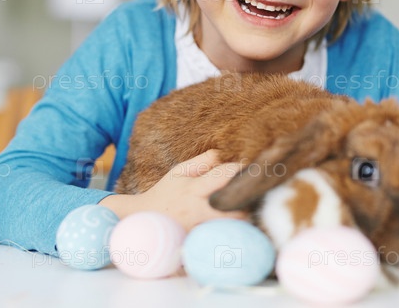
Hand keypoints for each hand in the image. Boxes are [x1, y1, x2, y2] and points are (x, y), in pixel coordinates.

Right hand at [100, 150, 248, 230]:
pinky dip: (233, 235)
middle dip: (249, 200)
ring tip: (249, 209)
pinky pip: (222, 242)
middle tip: (256, 193)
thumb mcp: (179, 172)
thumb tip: (223, 154)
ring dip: (245, 219)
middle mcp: (197, 211)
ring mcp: (198, 231)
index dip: (241, 171)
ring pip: (232, 228)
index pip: (225, 177)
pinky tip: (239, 229)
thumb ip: (202, 161)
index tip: (252, 167)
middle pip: (235, 207)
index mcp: (193, 189)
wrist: (141, 220)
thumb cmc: (165, 193)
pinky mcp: (198, 245)